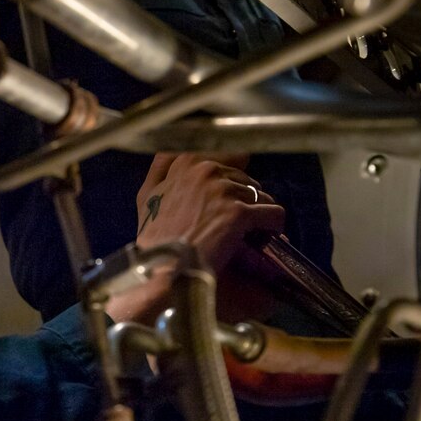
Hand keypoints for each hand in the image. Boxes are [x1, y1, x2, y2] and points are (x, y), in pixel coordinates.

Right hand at [134, 153, 283, 273]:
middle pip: (245, 180)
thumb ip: (160, 168)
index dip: (231, 186)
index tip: (226, 205)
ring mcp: (223, 191)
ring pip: (262, 196)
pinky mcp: (238, 213)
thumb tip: (170, 152)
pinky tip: (263, 240)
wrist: (162, 268)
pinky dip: (272, 228)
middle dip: (244, 201)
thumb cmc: (154, 238)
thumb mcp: (146, 197)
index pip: (228, 160)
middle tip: (234, 226)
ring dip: (258, 216)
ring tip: (247, 235)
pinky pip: (273, 214)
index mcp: (186, 163)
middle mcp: (206, 170)